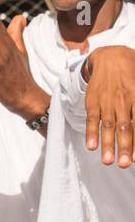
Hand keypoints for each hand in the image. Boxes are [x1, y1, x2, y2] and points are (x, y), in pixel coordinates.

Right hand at [82, 45, 134, 167]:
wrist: (110, 57)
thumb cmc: (131, 74)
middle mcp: (124, 101)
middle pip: (125, 127)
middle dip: (125, 147)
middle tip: (124, 164)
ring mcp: (107, 102)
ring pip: (108, 126)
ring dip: (108, 145)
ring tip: (108, 162)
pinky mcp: (93, 102)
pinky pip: (92, 119)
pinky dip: (91, 133)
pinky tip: (91, 146)